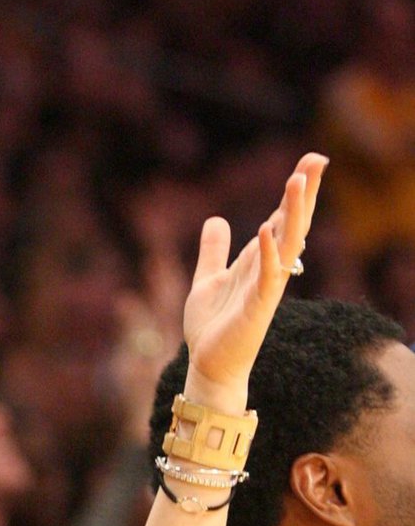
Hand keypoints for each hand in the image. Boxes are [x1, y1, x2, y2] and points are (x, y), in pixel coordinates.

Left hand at [181, 152, 326, 409]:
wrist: (209, 367)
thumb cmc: (212, 328)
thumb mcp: (207, 279)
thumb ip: (214, 251)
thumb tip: (216, 219)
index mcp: (258, 261)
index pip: (281, 219)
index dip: (295, 192)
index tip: (310, 161)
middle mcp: (268, 271)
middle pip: (292, 225)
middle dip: (304, 193)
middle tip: (318, 159)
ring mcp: (266, 289)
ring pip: (288, 245)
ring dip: (293, 213)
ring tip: (298, 180)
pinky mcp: (257, 309)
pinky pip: (266, 277)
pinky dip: (267, 253)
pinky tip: (265, 229)